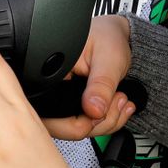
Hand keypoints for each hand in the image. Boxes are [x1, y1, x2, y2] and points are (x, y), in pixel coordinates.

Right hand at [43, 15, 135, 140]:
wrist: (116, 37)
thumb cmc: (107, 38)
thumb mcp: (108, 57)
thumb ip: (101, 84)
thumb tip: (93, 110)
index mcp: (46, 74)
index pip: (51, 114)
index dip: (78, 121)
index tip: (101, 109)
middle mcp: (48, 89)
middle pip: (62, 128)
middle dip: (95, 123)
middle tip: (116, 101)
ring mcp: (59, 100)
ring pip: (75, 130)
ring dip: (104, 122)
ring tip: (120, 99)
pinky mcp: (71, 106)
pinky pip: (84, 126)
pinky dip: (105, 121)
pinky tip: (117, 105)